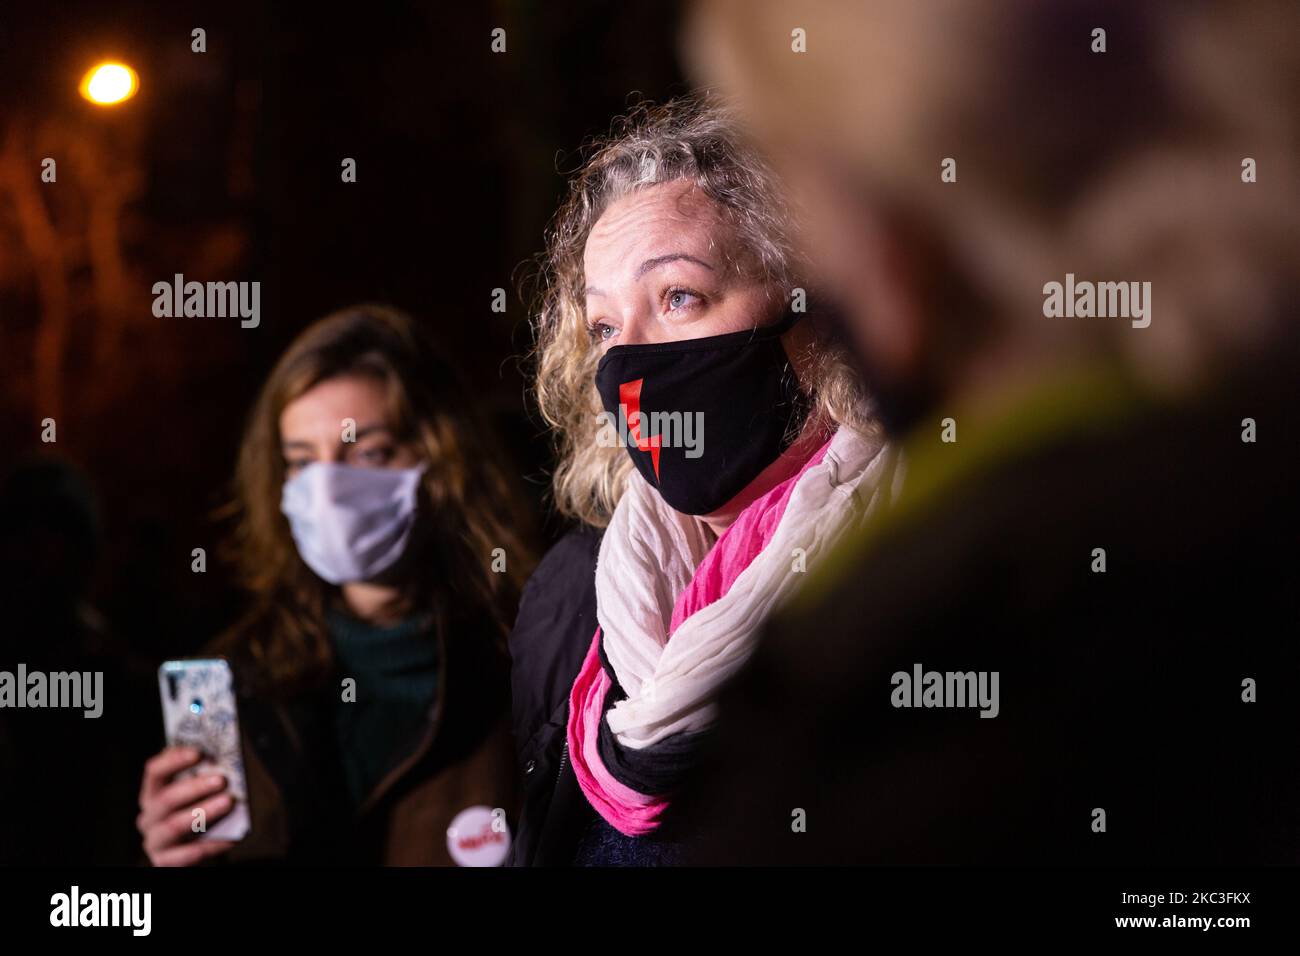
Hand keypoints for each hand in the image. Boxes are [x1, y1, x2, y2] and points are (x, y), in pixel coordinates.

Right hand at [136, 746, 236, 865]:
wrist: (193, 849)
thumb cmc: (198, 812)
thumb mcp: (196, 793)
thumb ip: (204, 777)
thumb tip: (227, 762)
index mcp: (153, 793)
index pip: (154, 771)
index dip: (174, 760)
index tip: (198, 752)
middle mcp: (148, 816)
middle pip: (166, 799)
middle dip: (195, 787)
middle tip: (221, 779)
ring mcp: (154, 840)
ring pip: (174, 826)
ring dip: (203, 812)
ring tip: (228, 802)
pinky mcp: (164, 862)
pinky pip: (188, 854)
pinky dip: (211, 844)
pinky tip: (232, 838)